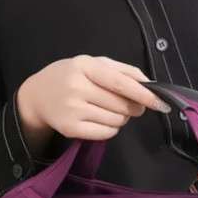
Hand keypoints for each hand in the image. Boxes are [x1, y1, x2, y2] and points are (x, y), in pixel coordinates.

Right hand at [16, 55, 171, 154]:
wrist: (37, 95)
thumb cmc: (72, 76)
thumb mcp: (94, 65)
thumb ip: (123, 71)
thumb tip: (150, 85)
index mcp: (85, 66)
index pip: (120, 83)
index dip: (143, 94)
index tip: (159, 103)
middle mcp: (77, 87)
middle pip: (122, 105)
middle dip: (133, 107)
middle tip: (129, 104)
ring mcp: (72, 110)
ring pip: (117, 120)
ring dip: (122, 118)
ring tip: (108, 109)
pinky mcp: (70, 129)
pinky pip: (106, 133)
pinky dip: (111, 128)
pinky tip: (101, 119)